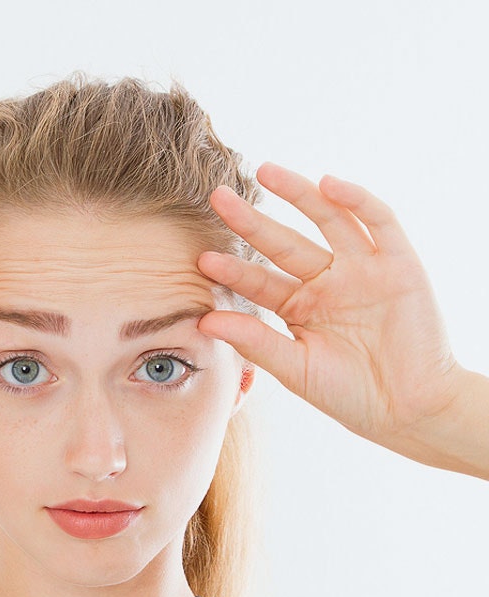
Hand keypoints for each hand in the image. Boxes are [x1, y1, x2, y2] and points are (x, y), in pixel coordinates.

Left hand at [197, 163, 465, 453]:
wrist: (409, 409)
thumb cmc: (349, 395)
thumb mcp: (295, 368)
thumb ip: (255, 341)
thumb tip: (204, 320)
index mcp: (299, 309)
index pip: (259, 281)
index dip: (233, 270)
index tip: (203, 260)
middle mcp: (326, 283)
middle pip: (283, 244)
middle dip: (252, 221)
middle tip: (218, 197)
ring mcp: (361, 270)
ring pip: (327, 220)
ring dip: (299, 193)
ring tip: (265, 171)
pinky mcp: (398, 263)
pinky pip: (377, 222)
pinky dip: (356, 201)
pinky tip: (328, 184)